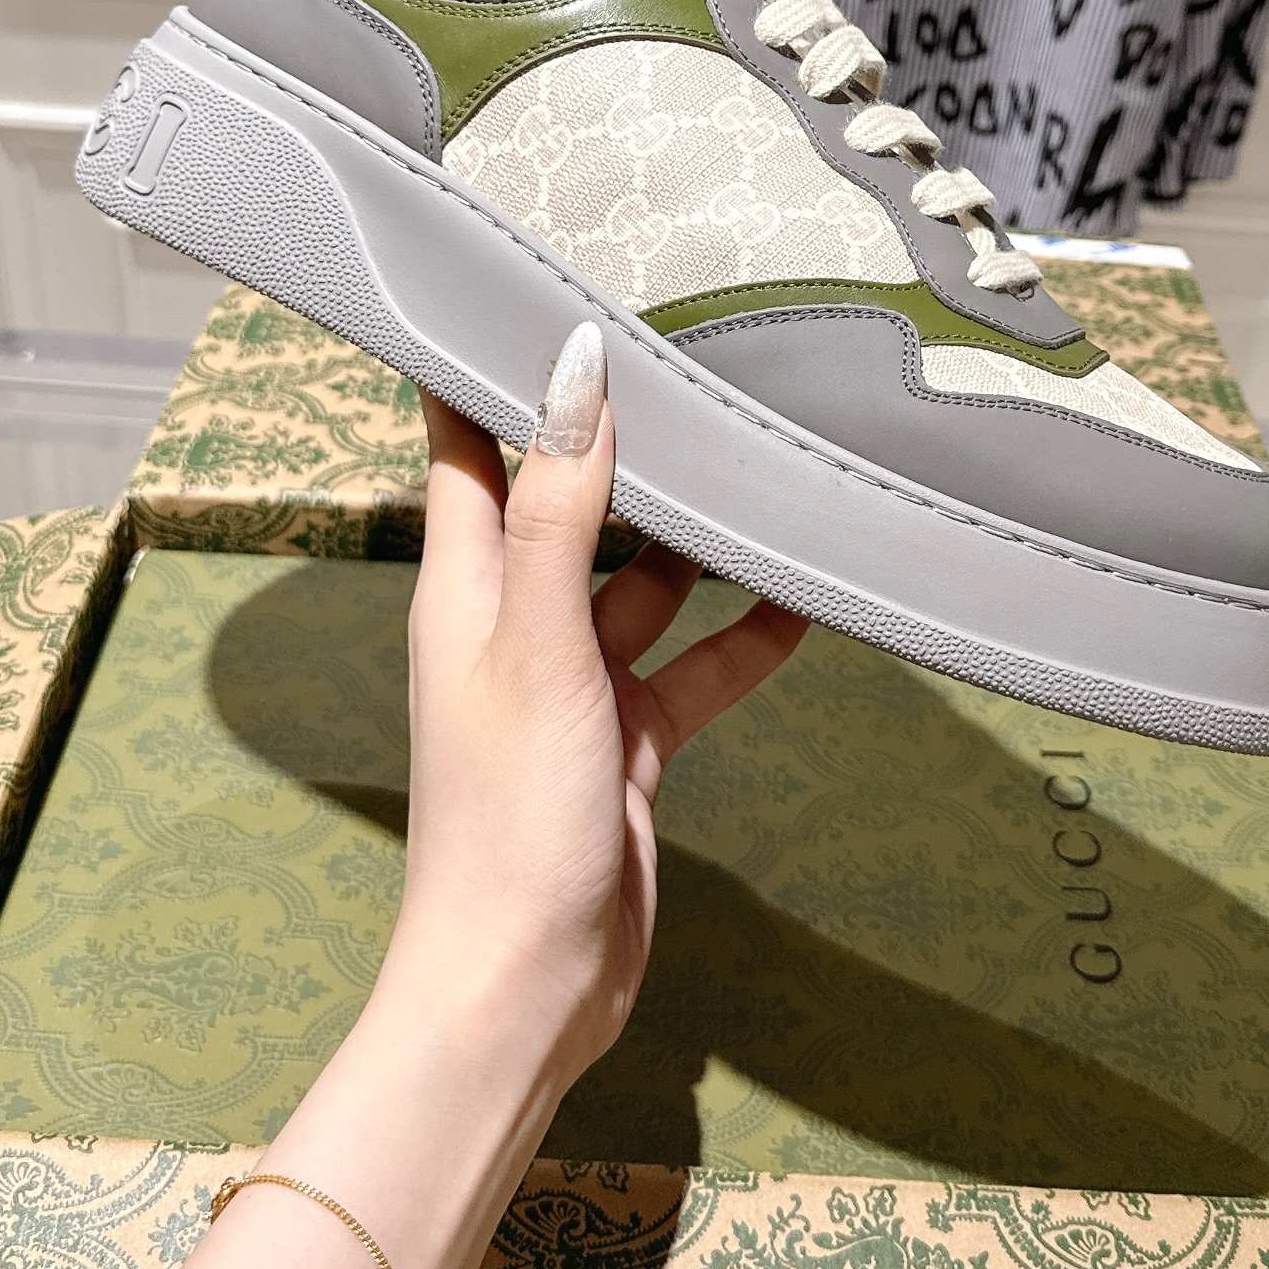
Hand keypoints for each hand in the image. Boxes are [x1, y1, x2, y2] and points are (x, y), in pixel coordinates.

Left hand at [392, 323, 803, 1083]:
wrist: (527, 988)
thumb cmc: (506, 821)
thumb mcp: (537, 649)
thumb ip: (556, 511)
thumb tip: (573, 370)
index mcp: (463, 588)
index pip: (464, 445)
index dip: (486, 365)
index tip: (525, 281)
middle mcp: (511, 621)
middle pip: (567, 499)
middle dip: (624, 439)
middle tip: (695, 355)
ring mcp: (572, 682)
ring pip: (643, 578)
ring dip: (699, 537)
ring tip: (768, 463)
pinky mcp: (627, 741)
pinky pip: (693, 663)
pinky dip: (744, 633)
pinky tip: (805, 596)